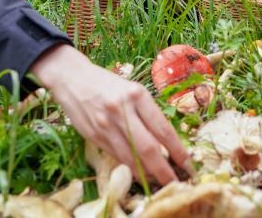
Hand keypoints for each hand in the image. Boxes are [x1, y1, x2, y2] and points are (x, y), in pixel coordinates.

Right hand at [30, 44, 190, 184]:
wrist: (73, 78)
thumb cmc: (109, 84)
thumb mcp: (133, 90)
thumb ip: (147, 113)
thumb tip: (167, 142)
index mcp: (137, 95)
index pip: (163, 129)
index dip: (177, 150)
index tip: (187, 163)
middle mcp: (122, 110)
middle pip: (149, 149)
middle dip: (164, 170)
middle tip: (175, 182)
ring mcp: (106, 125)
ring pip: (131, 158)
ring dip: (147, 174)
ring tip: (158, 180)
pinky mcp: (94, 136)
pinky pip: (116, 157)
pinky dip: (130, 168)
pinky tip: (139, 172)